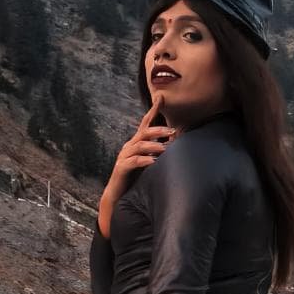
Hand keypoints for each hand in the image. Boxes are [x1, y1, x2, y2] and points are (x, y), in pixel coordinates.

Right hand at [98, 94, 176, 236]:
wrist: (118, 195)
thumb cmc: (136, 177)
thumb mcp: (149, 162)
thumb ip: (159, 152)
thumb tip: (176, 143)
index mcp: (136, 143)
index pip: (146, 123)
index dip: (153, 110)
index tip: (161, 97)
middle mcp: (130, 146)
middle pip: (144, 132)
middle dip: (158, 130)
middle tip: (173, 132)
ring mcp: (124, 156)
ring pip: (139, 145)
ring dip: (153, 145)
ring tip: (166, 148)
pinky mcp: (122, 168)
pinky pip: (134, 161)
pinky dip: (144, 160)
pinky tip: (153, 162)